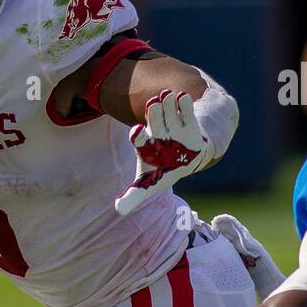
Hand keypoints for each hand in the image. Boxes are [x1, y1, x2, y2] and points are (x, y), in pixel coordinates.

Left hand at [115, 89, 211, 215]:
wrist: (184, 160)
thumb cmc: (162, 172)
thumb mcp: (149, 186)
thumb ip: (133, 195)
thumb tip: (118, 210)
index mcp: (145, 147)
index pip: (139, 140)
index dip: (138, 135)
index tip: (137, 131)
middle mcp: (158, 133)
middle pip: (155, 123)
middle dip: (154, 115)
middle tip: (152, 104)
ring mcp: (173, 127)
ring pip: (169, 114)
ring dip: (168, 105)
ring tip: (167, 96)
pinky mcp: (189, 124)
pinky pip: (185, 112)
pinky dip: (185, 105)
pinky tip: (183, 97)